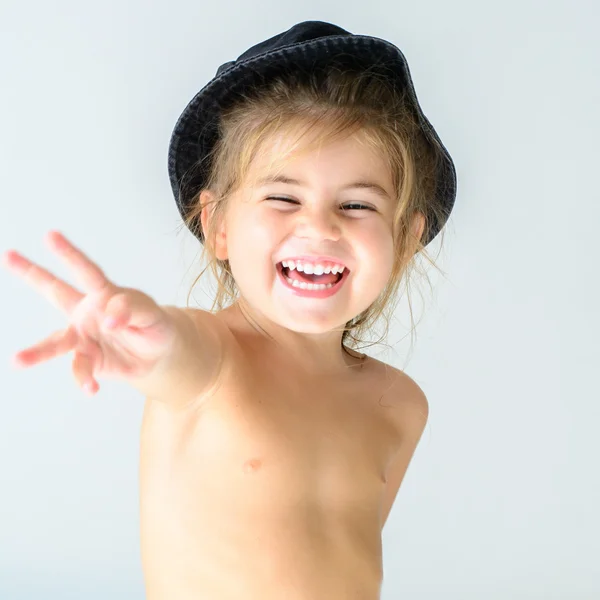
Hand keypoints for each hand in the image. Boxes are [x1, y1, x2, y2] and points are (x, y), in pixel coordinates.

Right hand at [2, 231, 179, 395]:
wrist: (159, 355)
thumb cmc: (153, 325)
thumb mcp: (150, 314)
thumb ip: (130, 309)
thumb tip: (107, 319)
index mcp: (104, 293)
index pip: (86, 272)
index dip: (69, 254)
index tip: (51, 236)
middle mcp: (87, 312)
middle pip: (55, 291)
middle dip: (32, 273)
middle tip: (7, 254)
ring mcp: (84, 336)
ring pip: (56, 342)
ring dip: (37, 352)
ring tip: (17, 360)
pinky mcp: (89, 360)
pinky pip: (81, 369)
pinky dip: (84, 378)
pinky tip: (91, 388)